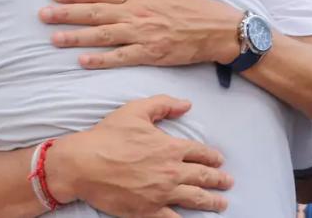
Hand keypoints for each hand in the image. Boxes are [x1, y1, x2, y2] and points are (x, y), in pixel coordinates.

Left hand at [39, 0, 243, 67]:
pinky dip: (101, 59)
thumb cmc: (191, 2)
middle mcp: (135, 13)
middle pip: (95, 13)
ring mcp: (141, 34)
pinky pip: (120, 57)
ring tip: (54, 38)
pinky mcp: (149, 53)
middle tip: (43, 15)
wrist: (214, 28)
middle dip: (66, 14)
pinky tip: (82, 60)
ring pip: (102, 35)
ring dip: (77, 37)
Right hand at [46, 95, 232, 216]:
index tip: (219, 160)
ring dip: (212, 202)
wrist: (84, 164)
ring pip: (195, 199)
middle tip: (228, 182)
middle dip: (219, 179)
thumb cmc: (108, 136)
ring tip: (222, 204)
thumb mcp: (136, 110)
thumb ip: (164, 104)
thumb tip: (186, 104)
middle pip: (203, 176)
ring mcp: (161, 193)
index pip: (199, 152)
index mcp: (170, 147)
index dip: (212, 156)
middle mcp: (171, 171)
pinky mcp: (148, 211)